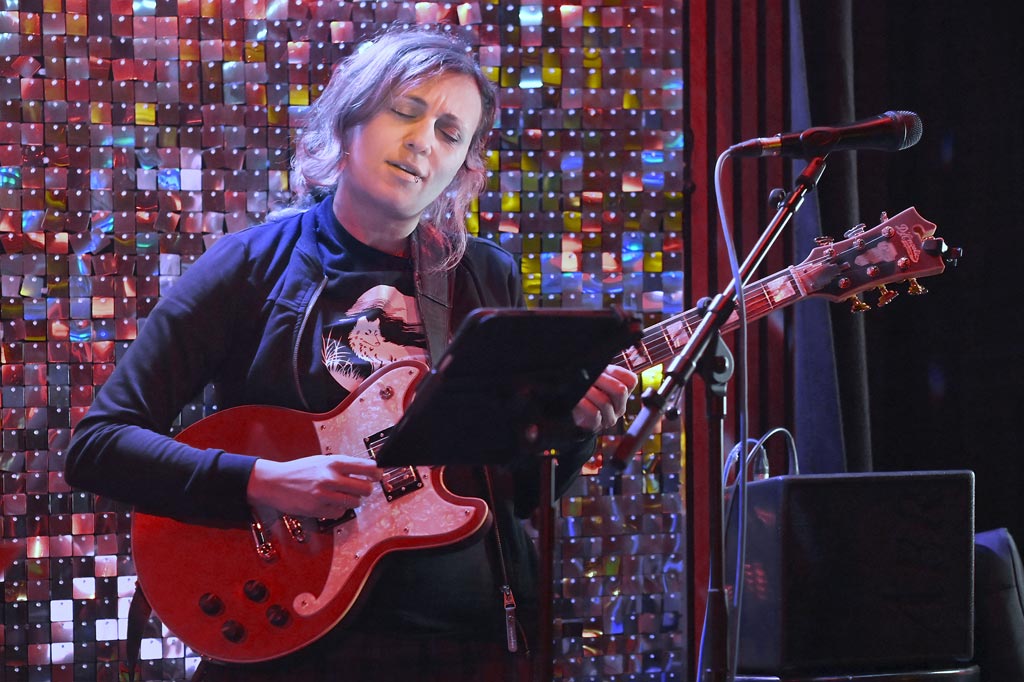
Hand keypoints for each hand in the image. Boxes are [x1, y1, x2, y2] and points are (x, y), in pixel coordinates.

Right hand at [246, 454, 381, 517]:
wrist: (274, 482)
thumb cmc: (299, 471)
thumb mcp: (322, 461)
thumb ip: (343, 465)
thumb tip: (369, 469)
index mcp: (333, 462)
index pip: (367, 467)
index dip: (376, 473)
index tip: (378, 476)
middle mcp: (330, 478)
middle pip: (365, 488)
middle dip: (365, 490)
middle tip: (360, 489)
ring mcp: (324, 495)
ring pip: (355, 503)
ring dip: (352, 501)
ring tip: (342, 496)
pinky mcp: (318, 509)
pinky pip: (340, 513)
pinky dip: (338, 510)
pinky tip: (329, 503)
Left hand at [572, 364, 638, 433]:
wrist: (573, 410)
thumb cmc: (586, 390)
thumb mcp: (597, 377)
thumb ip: (602, 369)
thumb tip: (598, 362)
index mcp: (623, 393)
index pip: (631, 380)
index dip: (616, 372)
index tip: (603, 370)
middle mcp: (620, 406)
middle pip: (620, 391)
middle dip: (602, 381)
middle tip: (589, 378)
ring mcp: (610, 417)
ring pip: (605, 402)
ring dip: (590, 392)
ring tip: (580, 388)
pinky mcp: (597, 425)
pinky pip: (594, 413)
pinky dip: (584, 404)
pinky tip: (579, 400)